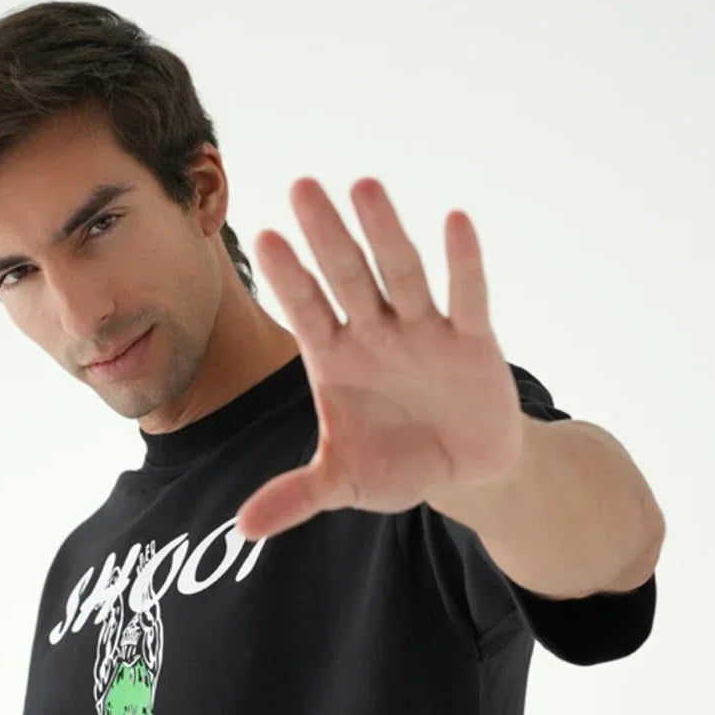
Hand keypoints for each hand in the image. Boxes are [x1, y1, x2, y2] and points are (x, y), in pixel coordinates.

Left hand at [237, 182, 525, 540]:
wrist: (462, 472)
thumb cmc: (395, 464)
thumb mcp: (343, 483)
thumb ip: (296, 496)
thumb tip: (241, 529)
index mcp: (335, 358)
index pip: (306, 310)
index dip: (288, 279)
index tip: (264, 239)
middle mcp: (375, 333)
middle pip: (347, 277)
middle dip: (327, 236)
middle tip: (302, 186)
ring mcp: (423, 331)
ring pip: (400, 275)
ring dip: (385, 233)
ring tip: (364, 186)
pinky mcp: (472, 342)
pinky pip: (467, 297)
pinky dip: (463, 264)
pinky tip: (455, 221)